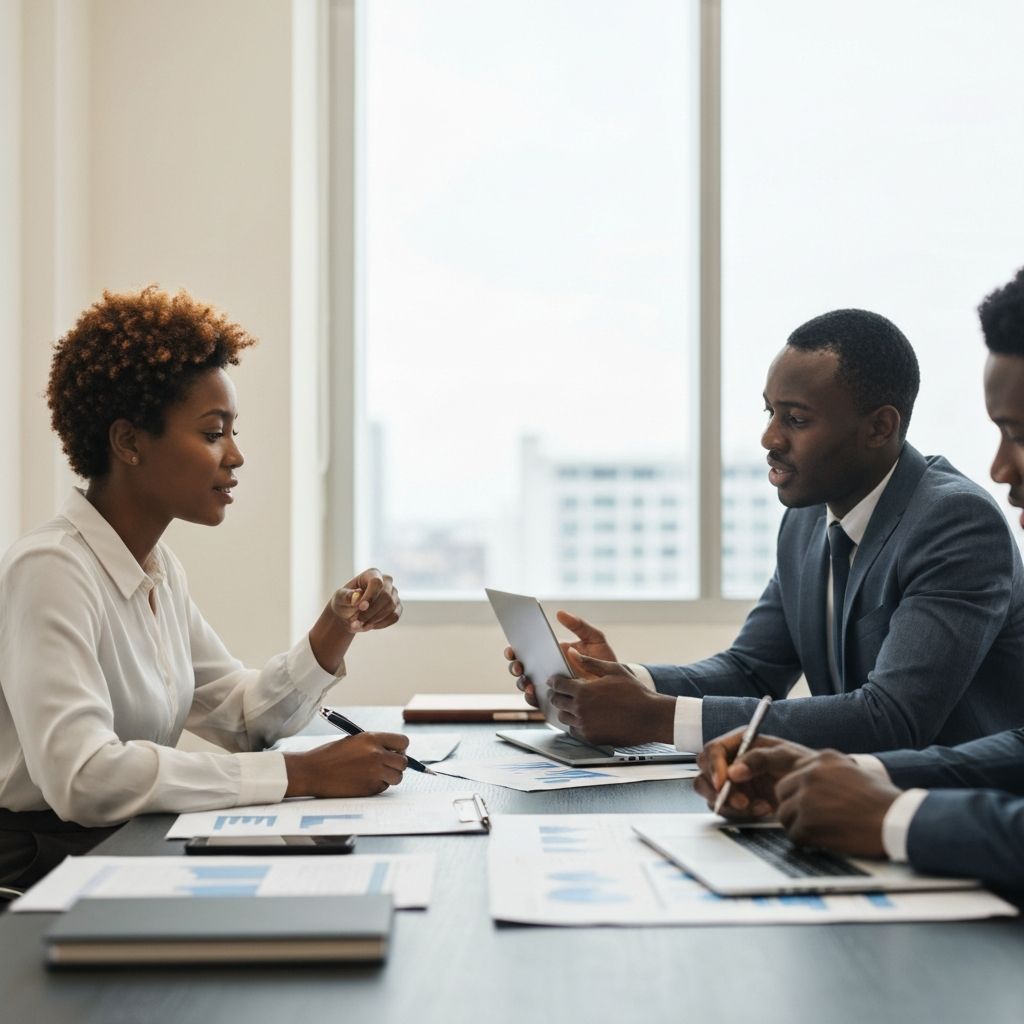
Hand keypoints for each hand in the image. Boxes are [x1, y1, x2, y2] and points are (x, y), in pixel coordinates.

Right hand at [284, 732, 408, 796]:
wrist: (312, 771)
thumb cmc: (330, 755)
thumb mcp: (354, 741)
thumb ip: (374, 745)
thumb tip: (392, 753)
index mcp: (372, 739)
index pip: (403, 742)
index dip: (400, 748)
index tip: (395, 752)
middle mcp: (377, 755)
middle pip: (403, 762)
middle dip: (397, 764)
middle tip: (386, 766)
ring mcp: (374, 772)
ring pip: (397, 777)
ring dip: (390, 777)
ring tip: (375, 774)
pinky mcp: (369, 788)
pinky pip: (383, 788)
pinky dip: (377, 786)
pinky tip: (363, 781)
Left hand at [330, 568, 401, 633]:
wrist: (349, 614)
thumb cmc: (345, 601)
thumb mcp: (340, 597)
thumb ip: (346, 596)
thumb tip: (356, 597)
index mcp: (372, 574)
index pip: (376, 582)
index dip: (369, 596)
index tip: (359, 607)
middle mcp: (387, 582)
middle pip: (386, 596)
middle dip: (370, 611)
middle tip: (356, 621)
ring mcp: (394, 595)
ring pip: (390, 607)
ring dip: (373, 619)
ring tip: (359, 625)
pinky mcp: (397, 607)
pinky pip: (394, 617)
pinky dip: (381, 624)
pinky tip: (369, 625)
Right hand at [504, 611, 618, 705]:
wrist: (618, 687)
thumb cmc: (605, 661)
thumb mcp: (594, 640)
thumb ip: (579, 626)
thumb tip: (559, 613)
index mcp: (551, 654)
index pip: (527, 651)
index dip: (515, 650)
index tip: (512, 648)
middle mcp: (546, 671)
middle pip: (521, 669)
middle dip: (515, 667)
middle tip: (519, 665)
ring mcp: (549, 687)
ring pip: (526, 685)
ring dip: (521, 683)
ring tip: (528, 682)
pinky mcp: (554, 702)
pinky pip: (538, 702)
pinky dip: (532, 698)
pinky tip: (535, 694)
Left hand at [545, 649, 675, 745]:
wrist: (650, 717)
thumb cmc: (635, 692)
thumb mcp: (614, 670)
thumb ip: (590, 662)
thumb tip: (573, 654)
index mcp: (583, 691)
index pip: (558, 685)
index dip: (554, 681)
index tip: (554, 681)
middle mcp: (580, 709)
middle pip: (557, 701)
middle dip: (557, 695)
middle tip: (561, 692)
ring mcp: (585, 725)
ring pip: (563, 718)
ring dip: (565, 710)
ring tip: (573, 705)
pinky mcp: (592, 738)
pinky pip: (574, 730)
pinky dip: (575, 724)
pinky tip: (583, 717)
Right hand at [694, 729, 815, 818]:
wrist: (812, 790)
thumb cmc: (802, 766)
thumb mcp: (785, 756)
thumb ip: (758, 758)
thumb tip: (733, 771)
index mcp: (740, 742)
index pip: (713, 749)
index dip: (714, 766)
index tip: (722, 783)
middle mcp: (731, 760)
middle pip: (704, 771)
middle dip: (716, 790)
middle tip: (739, 802)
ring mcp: (731, 782)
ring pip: (709, 793)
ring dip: (729, 804)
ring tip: (756, 807)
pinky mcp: (734, 800)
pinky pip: (724, 809)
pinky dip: (740, 814)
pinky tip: (763, 809)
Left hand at [775, 752, 901, 857]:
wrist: (897, 821)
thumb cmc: (882, 801)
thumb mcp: (853, 771)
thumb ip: (827, 771)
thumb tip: (805, 781)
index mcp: (823, 759)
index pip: (794, 771)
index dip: (800, 789)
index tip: (810, 801)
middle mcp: (811, 774)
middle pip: (782, 790)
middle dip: (793, 805)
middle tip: (811, 819)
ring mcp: (807, 798)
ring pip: (784, 812)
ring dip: (798, 824)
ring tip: (820, 831)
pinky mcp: (808, 823)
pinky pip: (793, 833)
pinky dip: (806, 841)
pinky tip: (824, 841)